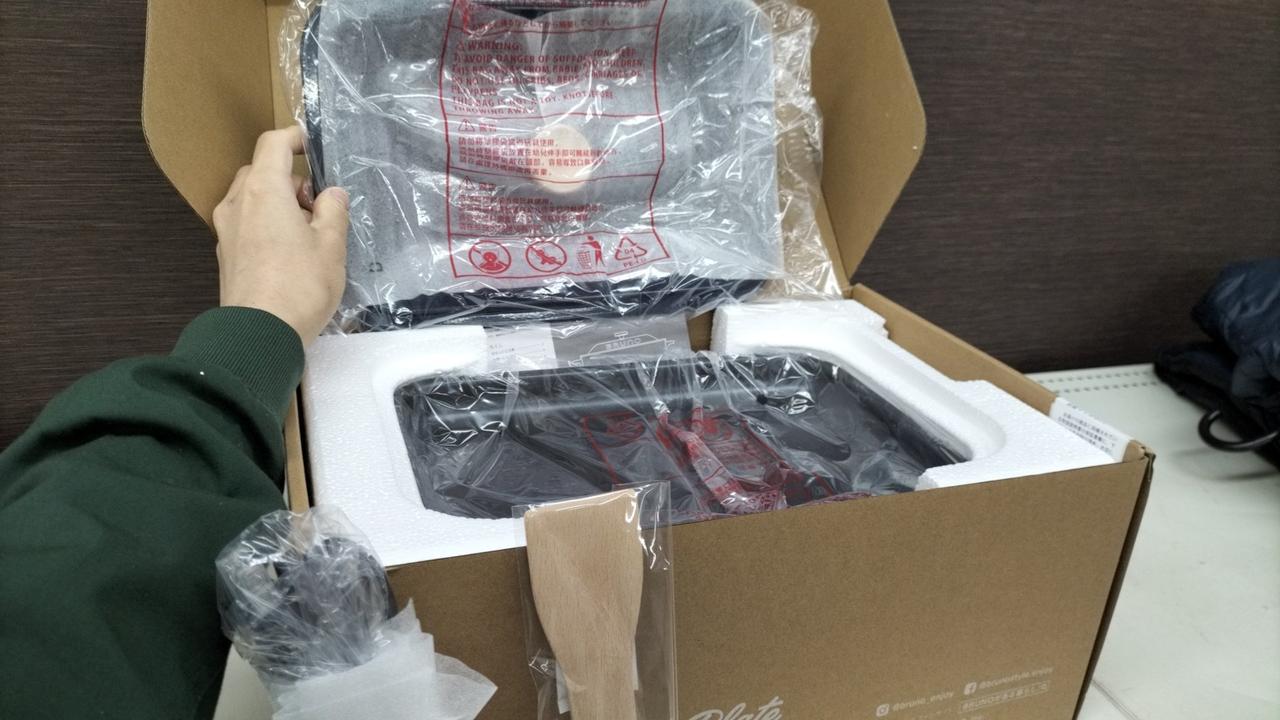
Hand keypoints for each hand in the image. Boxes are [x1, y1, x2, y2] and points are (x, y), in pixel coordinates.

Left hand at [213, 126, 347, 345]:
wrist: (260, 335)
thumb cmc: (300, 285)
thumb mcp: (331, 245)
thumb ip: (333, 210)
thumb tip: (331, 194)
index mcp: (263, 190)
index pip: (273, 144)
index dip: (295, 137)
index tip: (314, 143)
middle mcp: (237, 203)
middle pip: (261, 171)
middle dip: (291, 179)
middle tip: (319, 204)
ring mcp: (226, 229)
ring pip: (252, 198)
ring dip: (279, 203)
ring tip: (308, 233)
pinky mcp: (225, 254)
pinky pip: (247, 224)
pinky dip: (267, 224)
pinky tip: (290, 253)